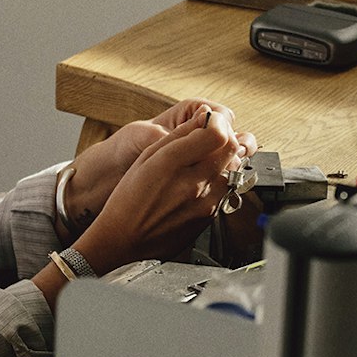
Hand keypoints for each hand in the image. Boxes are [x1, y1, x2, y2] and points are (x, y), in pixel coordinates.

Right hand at [66, 103, 255, 223]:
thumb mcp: (146, 157)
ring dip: (224, 159)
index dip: (218, 122)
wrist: (124, 240)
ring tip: (203, 161)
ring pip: (233, 168)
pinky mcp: (209, 217)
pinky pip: (226, 189)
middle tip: (211, 137)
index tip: (210, 121)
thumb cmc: (128, 199)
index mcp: (171, 163)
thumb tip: (204, 116)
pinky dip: (219, 179)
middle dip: (224, 136)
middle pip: (231, 148)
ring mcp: (204, 203)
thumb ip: (179, 134)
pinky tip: (199, 182)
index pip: (217, 133)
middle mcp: (192, 184)